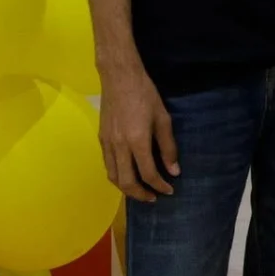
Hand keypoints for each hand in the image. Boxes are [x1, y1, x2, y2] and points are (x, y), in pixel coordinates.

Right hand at [99, 67, 178, 203]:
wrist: (119, 77)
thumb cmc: (145, 94)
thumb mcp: (163, 119)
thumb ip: (168, 147)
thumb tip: (174, 170)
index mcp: (137, 141)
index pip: (148, 173)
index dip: (160, 185)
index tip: (169, 190)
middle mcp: (119, 146)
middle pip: (126, 182)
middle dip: (140, 194)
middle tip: (153, 198)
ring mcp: (107, 143)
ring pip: (113, 176)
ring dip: (126, 188)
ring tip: (140, 190)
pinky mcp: (100, 138)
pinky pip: (107, 164)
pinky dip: (117, 175)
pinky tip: (128, 173)